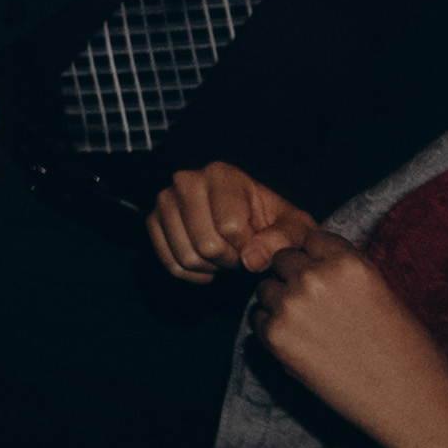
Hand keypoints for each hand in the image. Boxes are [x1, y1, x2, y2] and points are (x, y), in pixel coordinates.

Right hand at [147, 158, 317, 281]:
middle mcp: (186, 180)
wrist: (248, 220)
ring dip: (211, 268)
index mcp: (221, 174)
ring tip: (226, 256)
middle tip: (241, 254)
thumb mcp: (293, 227)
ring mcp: (165, 200)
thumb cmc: (272, 221)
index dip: (249, 248)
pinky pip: (170, 264)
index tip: (258, 244)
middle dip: (230, 260)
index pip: (230, 227)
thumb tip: (252, 260)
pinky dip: (192, 274)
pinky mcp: (153, 221)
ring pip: (186, 257)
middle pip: (206, 245)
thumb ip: (282, 239)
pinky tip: (208, 264)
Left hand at [236, 218, 447, 447]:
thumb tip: (315, 258)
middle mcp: (316, 276)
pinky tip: (301, 347)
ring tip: (309, 329)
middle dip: (292, 277)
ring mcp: (292, 305)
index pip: (310, 237)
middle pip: (282, 259)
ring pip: (265, 289)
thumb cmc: (409, 352)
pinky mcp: (277, 337)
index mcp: (348, 261)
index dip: (313, 256)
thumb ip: (345, 272)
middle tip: (314, 307)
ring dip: (278, 303)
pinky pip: (258, 321)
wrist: (411, 403)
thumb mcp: (383, 293)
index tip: (322, 274)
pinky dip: (271, 331)